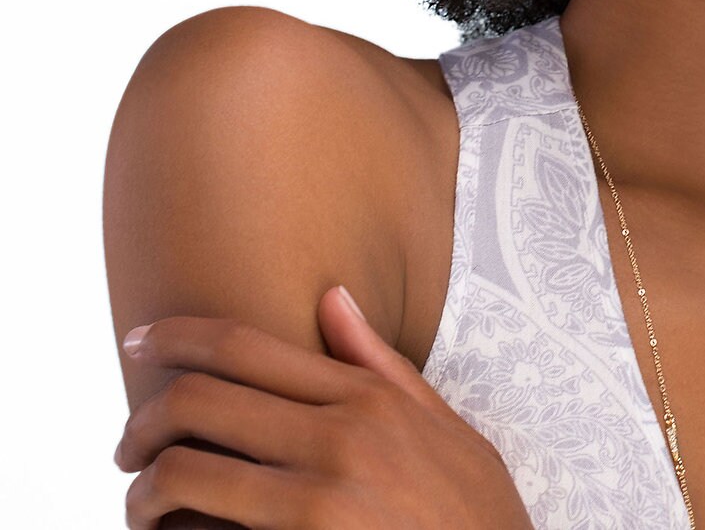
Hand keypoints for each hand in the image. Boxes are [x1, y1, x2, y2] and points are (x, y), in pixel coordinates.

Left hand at [114, 284, 532, 528]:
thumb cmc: (474, 511)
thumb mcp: (443, 424)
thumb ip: (379, 364)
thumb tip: (331, 296)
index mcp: (366, 398)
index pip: (245, 346)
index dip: (177, 336)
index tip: (139, 340)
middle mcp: (337, 439)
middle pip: (199, 402)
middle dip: (142, 421)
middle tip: (129, 444)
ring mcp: (317, 503)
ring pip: (185, 472)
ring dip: (144, 488)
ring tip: (144, 502)